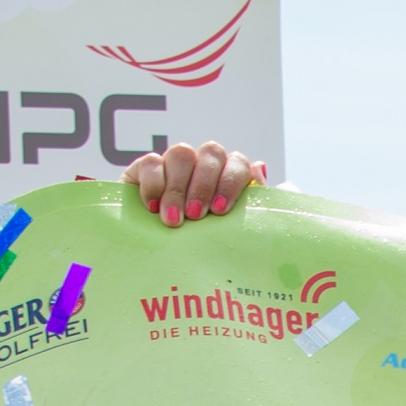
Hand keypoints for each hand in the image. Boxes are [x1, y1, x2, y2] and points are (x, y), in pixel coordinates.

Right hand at [125, 141, 264, 226]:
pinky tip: (153, 208)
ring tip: (174, 219)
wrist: (158, 253)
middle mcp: (203, 162)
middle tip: (196, 215)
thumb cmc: (203, 240)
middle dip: (204, 186)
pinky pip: (151, 162)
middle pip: (211, 153)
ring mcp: (174, 162)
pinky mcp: (145, 167)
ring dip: (178, 189)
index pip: (237, 162)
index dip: (231, 182)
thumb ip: (248, 199)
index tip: (220, 210)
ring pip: (182, 154)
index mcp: (229, 173)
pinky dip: (153, 185)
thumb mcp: (228, 226)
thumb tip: (259, 167)